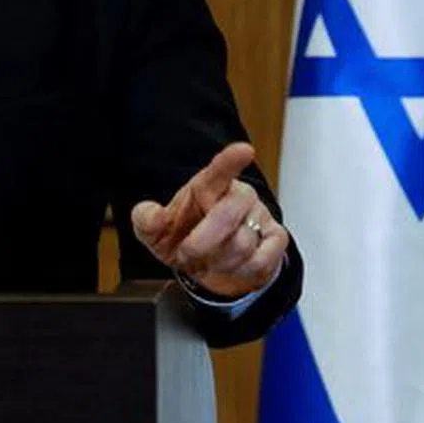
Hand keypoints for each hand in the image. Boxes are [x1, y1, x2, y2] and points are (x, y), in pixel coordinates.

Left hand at [130, 142, 288, 299]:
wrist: (208, 265)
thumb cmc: (184, 237)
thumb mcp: (155, 232)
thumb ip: (146, 220)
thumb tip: (150, 215)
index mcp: (207, 185)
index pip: (220, 170)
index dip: (231, 160)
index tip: (244, 150)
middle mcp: (238, 195)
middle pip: (227, 215)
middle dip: (200, 243)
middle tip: (186, 254)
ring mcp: (260, 215)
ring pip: (241, 244)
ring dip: (218, 261)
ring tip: (209, 259)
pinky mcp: (277, 239)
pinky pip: (260, 261)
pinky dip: (240, 272)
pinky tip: (231, 266)